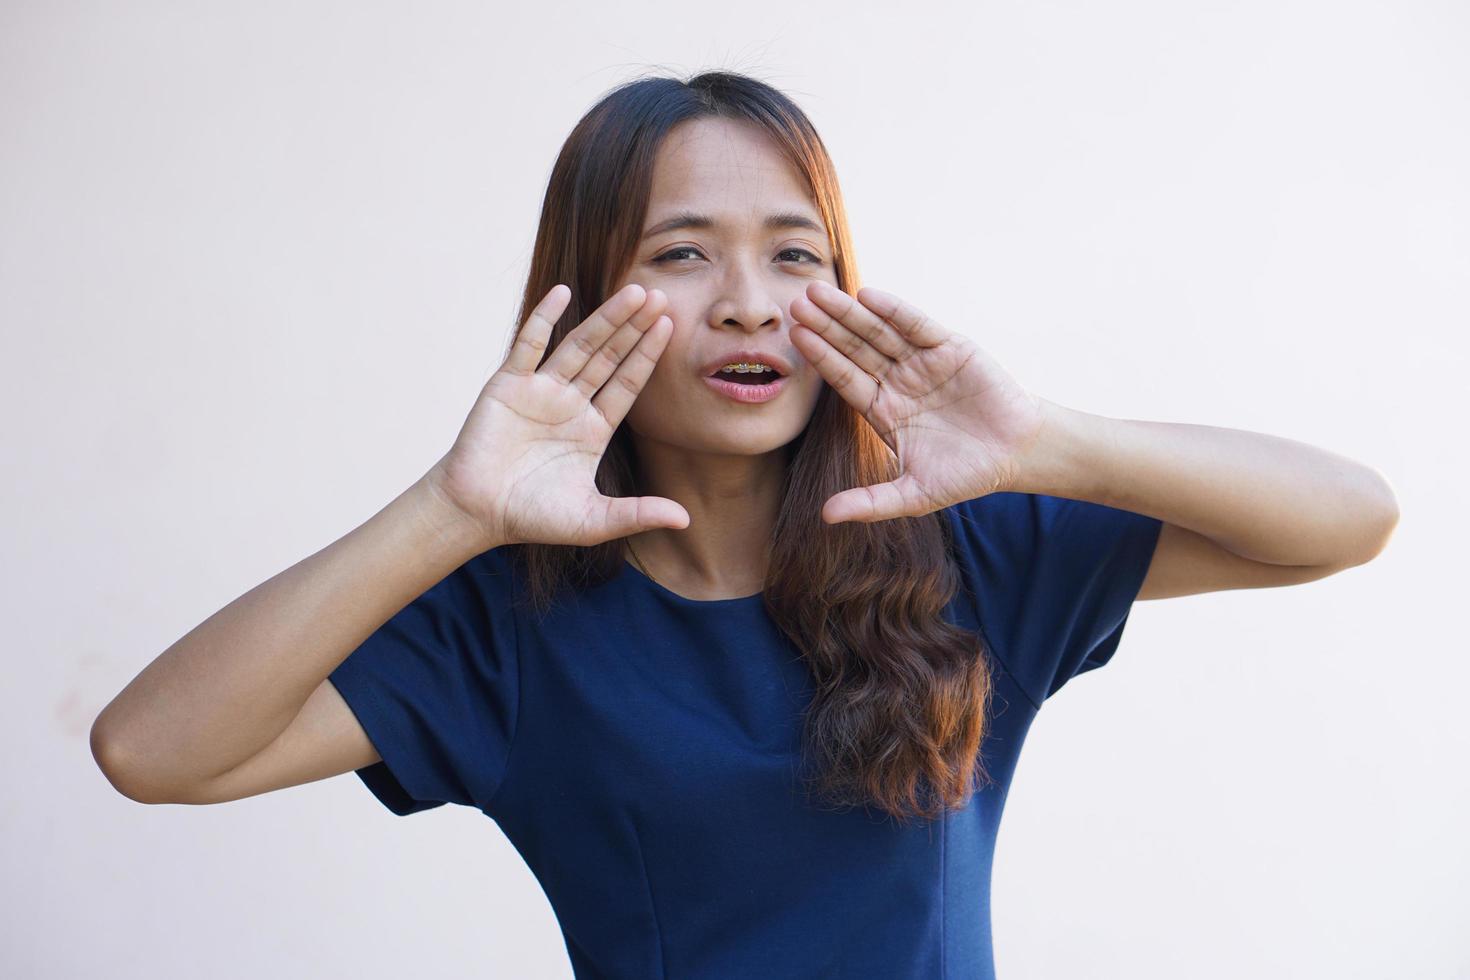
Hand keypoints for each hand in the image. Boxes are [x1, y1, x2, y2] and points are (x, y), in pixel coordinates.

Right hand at [429, 283, 690, 548]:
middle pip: (610, 356)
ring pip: (580, 346)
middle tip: (661, 295)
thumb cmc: (532, 517)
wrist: (476, 513)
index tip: (670, 326)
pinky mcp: (508, 385)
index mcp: (594, 429)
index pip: (628, 383)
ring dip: (605, 319)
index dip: (648, 355)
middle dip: (635, 327)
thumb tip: (685, 520)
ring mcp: (540, 390)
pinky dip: (544, 319)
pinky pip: (529, 345)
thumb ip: (637, 514)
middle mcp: (571, 403)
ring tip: (632, 292)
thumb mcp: (593, 520)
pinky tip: (562, 293)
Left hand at [790, 280, 1045, 524]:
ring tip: (819, 291)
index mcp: (882, 409)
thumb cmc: (964, 475)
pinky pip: (916, 326)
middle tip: (794, 304)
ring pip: (879, 333)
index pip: (844, 378)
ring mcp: (921, 362)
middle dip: (826, 327)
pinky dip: (894, 311)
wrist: (1016, 455)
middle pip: (854, 349)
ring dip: (849, 313)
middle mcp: (897, 381)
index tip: (795, 338)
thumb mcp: (913, 495)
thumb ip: (870, 503)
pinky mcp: (950, 348)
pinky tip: (868, 297)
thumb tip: (825, 517)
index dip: (821, 357)